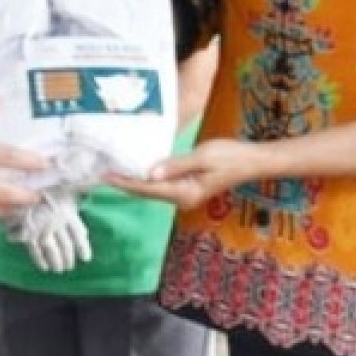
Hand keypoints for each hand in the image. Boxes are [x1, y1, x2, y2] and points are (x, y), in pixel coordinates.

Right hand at [6, 191, 91, 272]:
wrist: (22, 187)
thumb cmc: (46, 189)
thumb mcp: (63, 193)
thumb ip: (73, 205)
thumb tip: (83, 222)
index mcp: (67, 212)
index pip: (78, 234)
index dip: (83, 248)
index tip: (86, 259)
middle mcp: (57, 222)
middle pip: (66, 245)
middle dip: (68, 258)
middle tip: (69, 267)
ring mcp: (42, 228)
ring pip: (52, 250)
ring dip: (56, 262)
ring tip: (59, 270)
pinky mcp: (28, 233)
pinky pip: (36, 250)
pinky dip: (40, 260)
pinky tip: (44, 267)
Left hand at [108, 139, 268, 209]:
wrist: (252, 161)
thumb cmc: (230, 157)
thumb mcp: (202, 157)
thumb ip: (175, 165)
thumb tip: (149, 173)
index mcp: (184, 193)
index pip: (148, 188)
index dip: (125, 182)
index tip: (106, 175)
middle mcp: (182, 198)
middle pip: (147, 192)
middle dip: (125, 183)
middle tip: (102, 171)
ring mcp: (186, 194)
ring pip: (153, 189)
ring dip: (134, 180)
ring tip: (114, 170)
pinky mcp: (188, 187)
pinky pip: (162, 184)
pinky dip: (147, 177)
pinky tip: (137, 168)